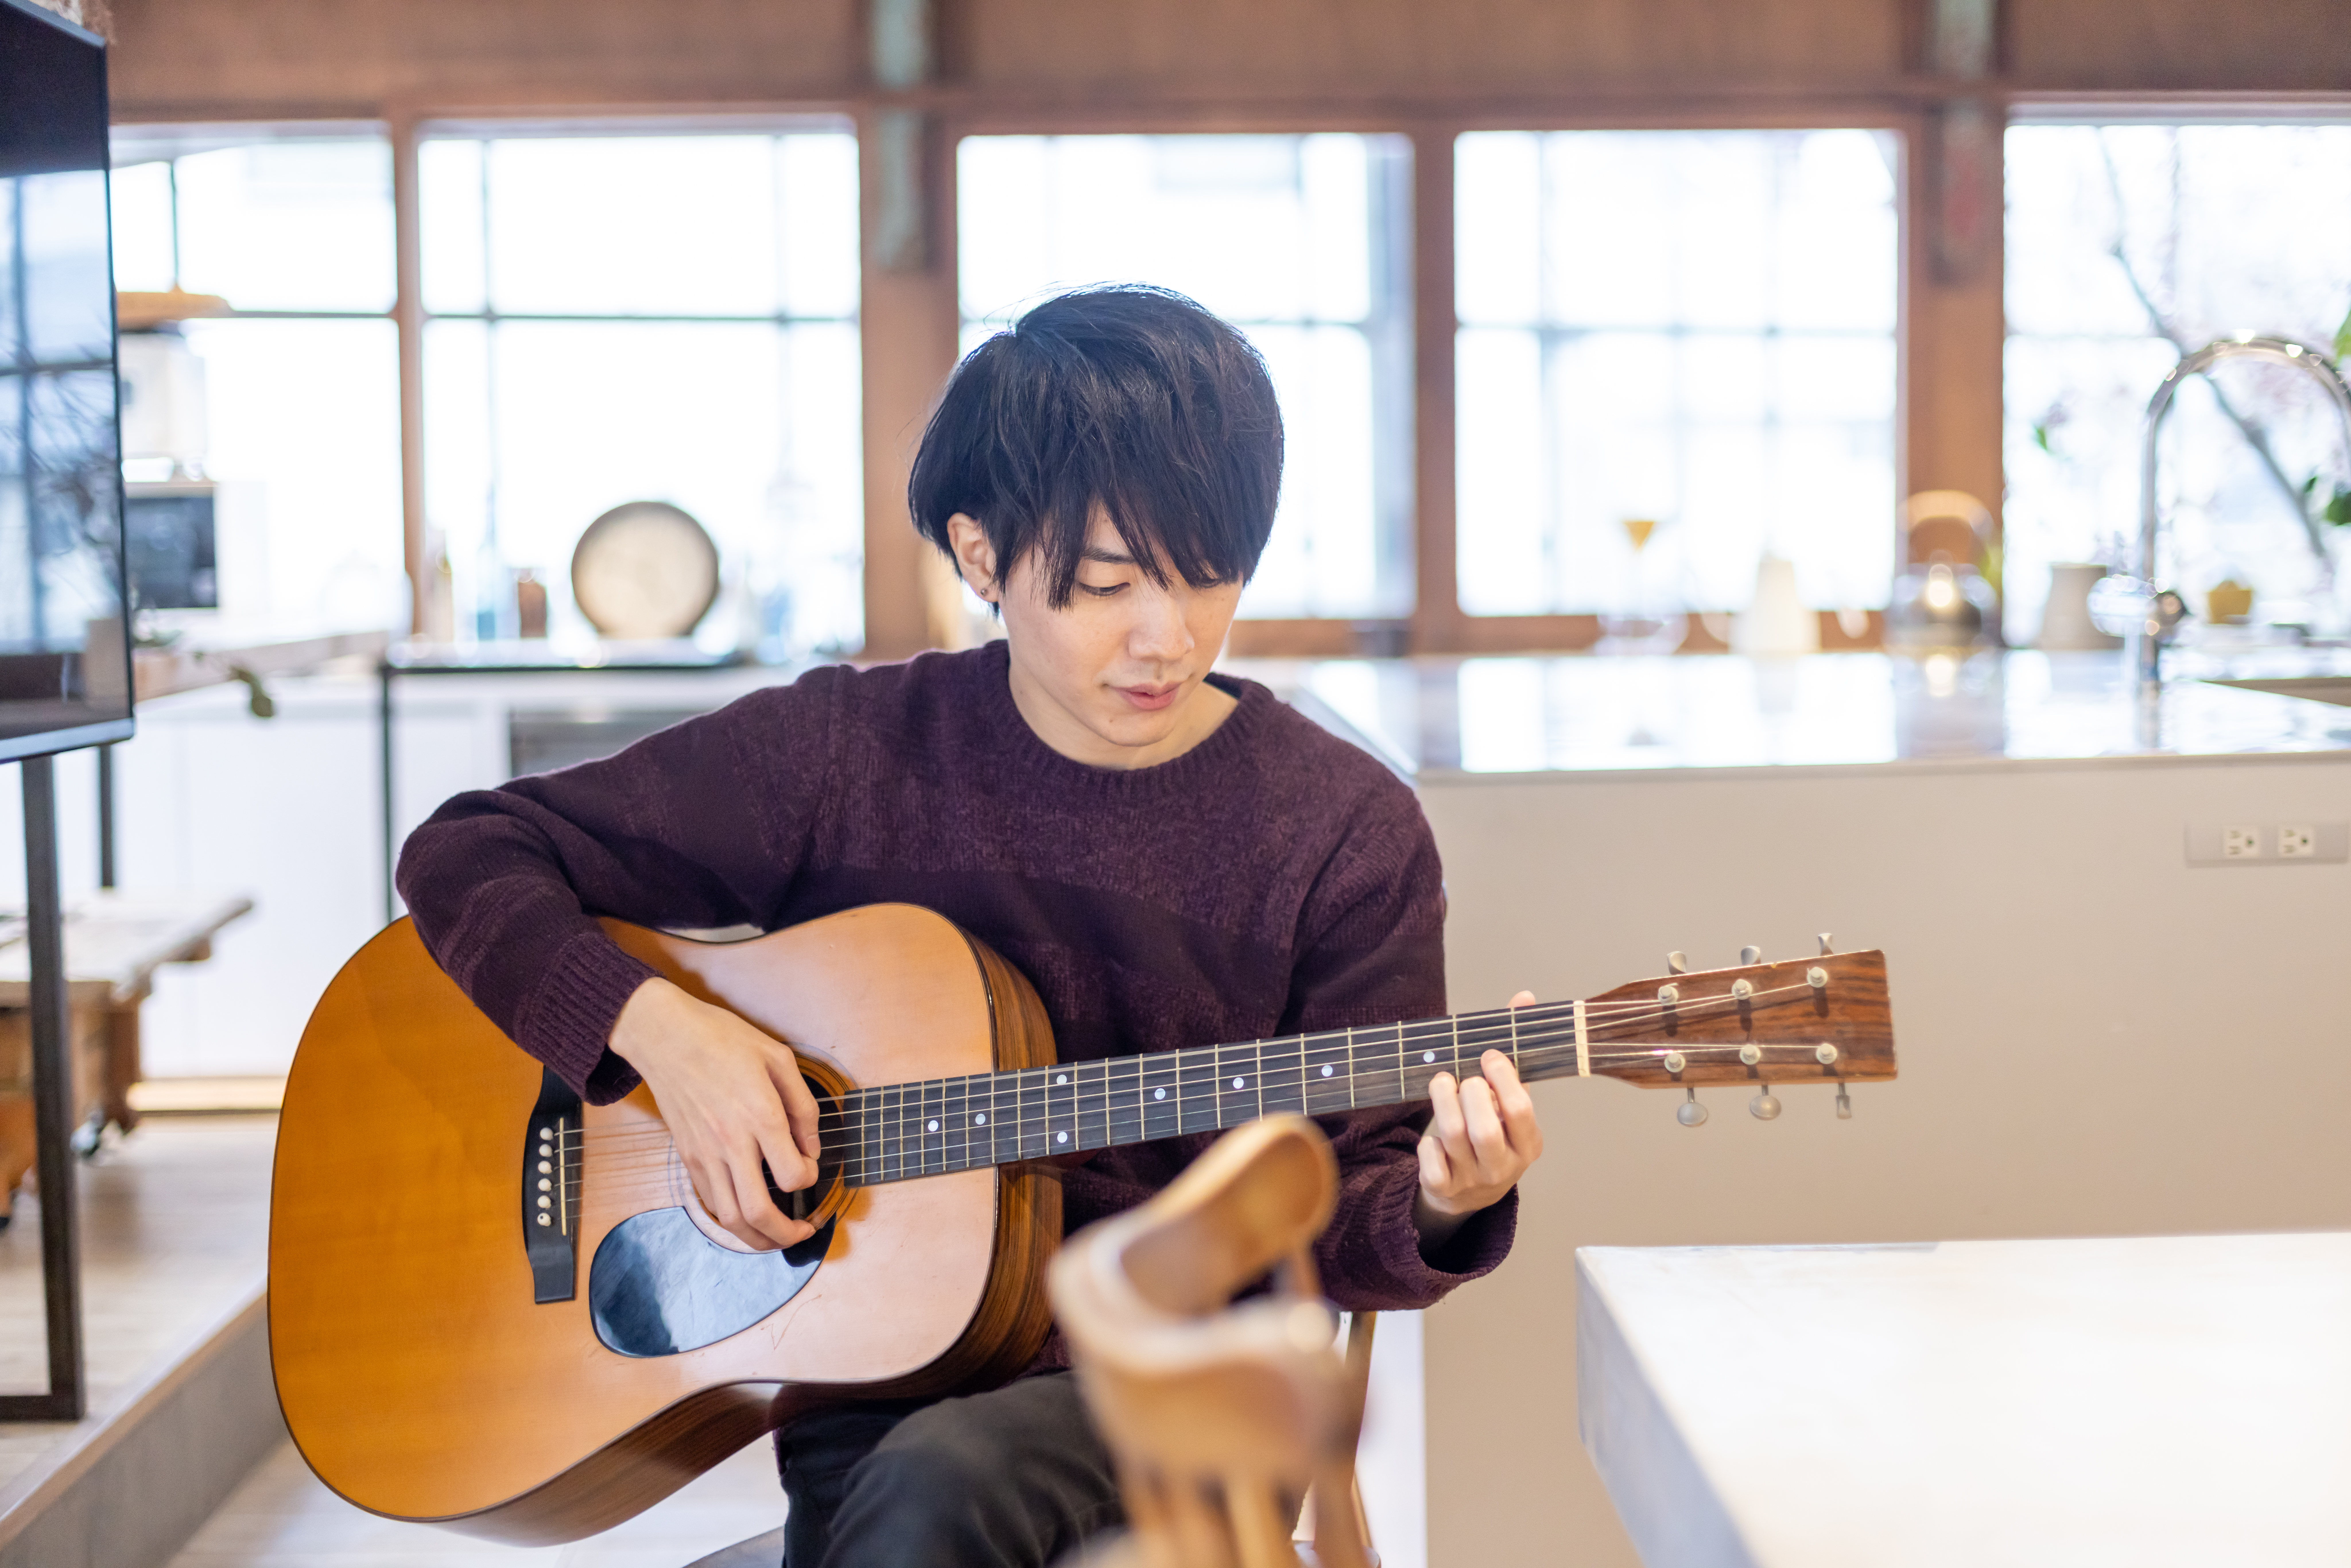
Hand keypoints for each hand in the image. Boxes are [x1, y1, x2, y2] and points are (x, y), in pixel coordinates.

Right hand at [609, 977, 822, 1249]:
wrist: (665, 1035)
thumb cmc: (724, 1039)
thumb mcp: (779, 1057)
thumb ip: (802, 1106)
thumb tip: (812, 1148)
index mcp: (760, 1115)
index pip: (793, 1174)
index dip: (809, 1179)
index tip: (810, 1166)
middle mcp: (731, 1142)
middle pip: (758, 1211)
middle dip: (786, 1235)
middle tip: (802, 1234)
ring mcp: (704, 1153)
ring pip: (729, 1218)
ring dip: (757, 1239)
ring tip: (776, 1237)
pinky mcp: (687, 1156)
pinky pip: (709, 1202)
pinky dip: (730, 1218)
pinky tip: (746, 1214)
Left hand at [1413, 990, 1545, 1251]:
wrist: (1471, 1193)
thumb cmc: (1491, 1132)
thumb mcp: (1508, 1102)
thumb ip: (1514, 1053)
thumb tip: (1523, 998)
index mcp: (1528, 1144)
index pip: (1520, 1109)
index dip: (1502, 1077)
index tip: (1488, 1055)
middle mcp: (1504, 1167)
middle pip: (1485, 1129)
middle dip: (1470, 1093)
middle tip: (1462, 1077)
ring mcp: (1472, 1181)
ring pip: (1453, 1138)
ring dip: (1443, 1102)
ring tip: (1441, 1083)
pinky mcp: (1443, 1190)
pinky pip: (1430, 1161)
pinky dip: (1427, 1143)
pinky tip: (1433, 1136)